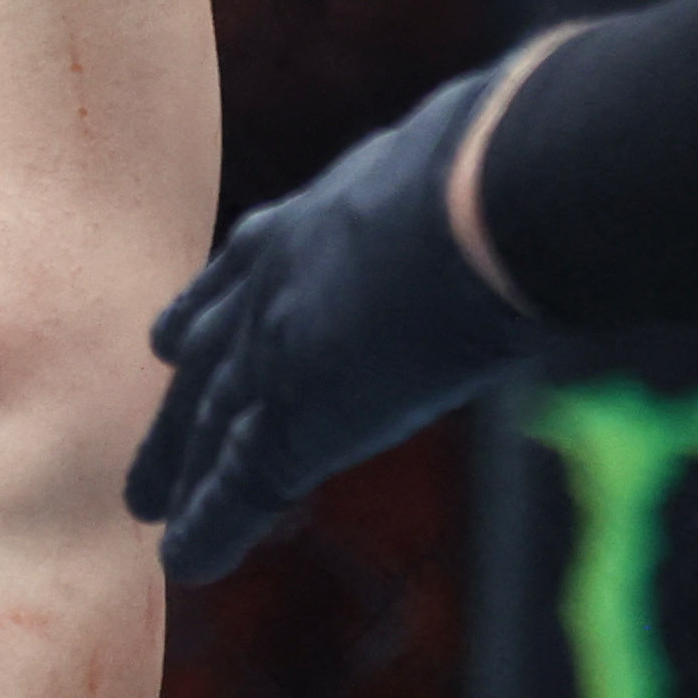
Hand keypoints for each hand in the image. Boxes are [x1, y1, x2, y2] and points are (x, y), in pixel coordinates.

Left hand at [126, 54, 541, 581]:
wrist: (484, 196)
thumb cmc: (502, 167)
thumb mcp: (471, 158)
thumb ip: (476, 168)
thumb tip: (556, 136)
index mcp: (317, 218)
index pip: (247, 271)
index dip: (216, 309)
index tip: (178, 335)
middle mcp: (272, 283)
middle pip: (206, 354)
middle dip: (178, 400)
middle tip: (150, 427)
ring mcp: (272, 350)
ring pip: (205, 425)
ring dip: (173, 468)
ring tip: (141, 506)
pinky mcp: (288, 417)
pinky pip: (235, 484)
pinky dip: (209, 525)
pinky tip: (182, 561)